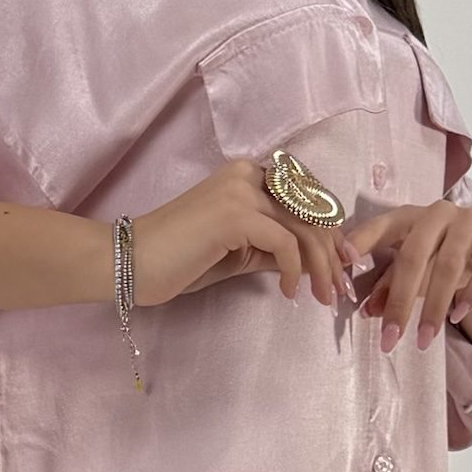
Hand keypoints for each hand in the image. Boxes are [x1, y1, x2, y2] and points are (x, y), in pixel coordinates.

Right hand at [129, 160, 348, 313]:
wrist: (130, 262)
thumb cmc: (178, 260)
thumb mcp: (239, 253)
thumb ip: (275, 249)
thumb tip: (315, 262)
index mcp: (249, 174)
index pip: (308, 198)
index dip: (331, 232)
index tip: (341, 267)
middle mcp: (248, 173)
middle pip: (313, 211)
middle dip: (333, 254)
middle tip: (340, 290)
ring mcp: (241, 191)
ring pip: (305, 228)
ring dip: (321, 268)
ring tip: (322, 298)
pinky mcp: (235, 214)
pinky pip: (285, 244)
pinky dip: (294, 271)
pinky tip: (287, 293)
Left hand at [343, 200, 471, 353]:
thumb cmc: (447, 256)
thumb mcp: (418, 269)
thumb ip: (392, 285)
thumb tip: (367, 311)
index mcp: (411, 217)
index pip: (382, 225)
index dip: (362, 240)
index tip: (344, 262)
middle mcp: (440, 213)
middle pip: (414, 255)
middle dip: (400, 301)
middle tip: (390, 337)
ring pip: (449, 264)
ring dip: (434, 306)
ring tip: (424, 339)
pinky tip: (459, 315)